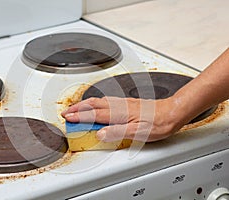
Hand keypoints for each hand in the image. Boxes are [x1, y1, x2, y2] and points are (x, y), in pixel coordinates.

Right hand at [61, 96, 184, 141]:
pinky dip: (95, 102)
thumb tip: (100, 133)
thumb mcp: (138, 133)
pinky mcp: (127, 103)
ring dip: (84, 104)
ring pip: (99, 101)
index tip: (68, 118)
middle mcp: (119, 106)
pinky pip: (106, 100)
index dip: (79, 116)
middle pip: (93, 104)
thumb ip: (117, 132)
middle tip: (66, 112)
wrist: (172, 112)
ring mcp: (123, 103)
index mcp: (120, 114)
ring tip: (76, 108)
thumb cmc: (158, 123)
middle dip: (77, 108)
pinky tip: (96, 105)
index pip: (94, 115)